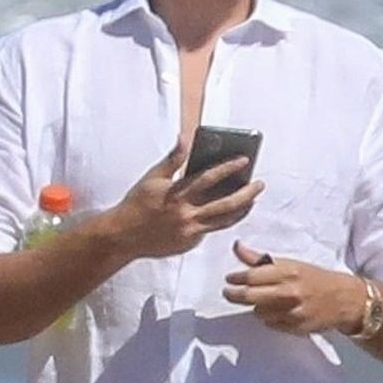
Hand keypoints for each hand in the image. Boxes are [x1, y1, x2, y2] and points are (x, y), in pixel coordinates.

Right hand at [104, 139, 262, 260]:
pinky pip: (212, 230)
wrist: (123, 236)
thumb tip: (185, 139)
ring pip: (225, 220)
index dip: (229, 168)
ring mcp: (190, 231)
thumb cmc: (137, 203)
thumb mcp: (152, 178)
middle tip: (260, 184)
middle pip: (226, 203)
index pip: (209, 178)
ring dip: (243, 209)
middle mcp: (187, 213)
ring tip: (253, 199)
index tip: (245, 159)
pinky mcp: (191, 243)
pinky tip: (233, 212)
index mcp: (177, 194)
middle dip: (247, 193)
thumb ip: (172, 159)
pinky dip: (223, 220)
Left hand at [222, 240, 366, 335]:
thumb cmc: (315, 279)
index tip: (230, 279)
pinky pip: (271, 324)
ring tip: (263, 301)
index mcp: (289, 272)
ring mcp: (293, 312)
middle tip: (229, 293)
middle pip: (250, 296)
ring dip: (256, 306)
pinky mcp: (296, 327)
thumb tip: (237, 247)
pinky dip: (269, 318)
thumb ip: (261, 259)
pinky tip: (277, 311)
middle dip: (234, 295)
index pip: (252, 276)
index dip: (236, 278)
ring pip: (258, 312)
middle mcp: (290, 292)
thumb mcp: (291, 264)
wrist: (345, 300)